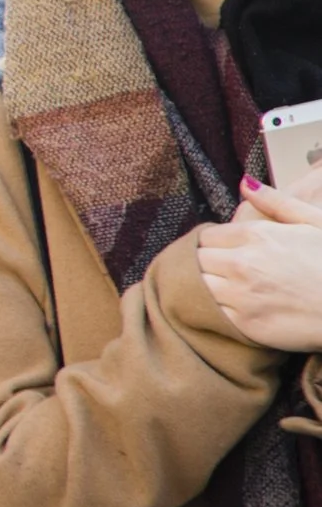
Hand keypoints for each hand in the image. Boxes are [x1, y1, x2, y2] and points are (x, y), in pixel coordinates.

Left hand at [200, 178, 321, 349]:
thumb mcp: (316, 222)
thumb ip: (277, 202)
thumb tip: (245, 182)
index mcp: (256, 235)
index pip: (207, 237)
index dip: (214, 244)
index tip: (225, 252)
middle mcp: (243, 264)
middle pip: (197, 260)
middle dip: (208, 264)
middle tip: (226, 271)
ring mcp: (241, 295)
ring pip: (199, 287)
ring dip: (208, 286)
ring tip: (231, 289)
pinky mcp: (245, 324)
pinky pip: (214, 313)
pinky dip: (220, 310)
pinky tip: (239, 308)